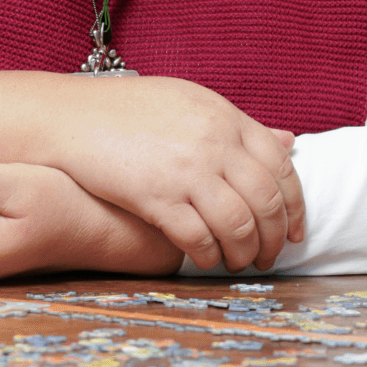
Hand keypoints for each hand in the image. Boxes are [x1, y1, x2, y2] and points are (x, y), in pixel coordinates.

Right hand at [0, 72, 305, 272]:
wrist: (72, 116)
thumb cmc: (130, 110)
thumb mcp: (191, 103)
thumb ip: (239, 126)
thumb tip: (291, 141)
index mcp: (225, 115)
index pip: (281, 165)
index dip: (295, 204)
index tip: (294, 230)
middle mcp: (214, 141)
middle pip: (266, 201)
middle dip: (275, 238)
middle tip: (270, 256)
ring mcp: (187, 169)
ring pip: (239, 225)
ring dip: (245, 253)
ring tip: (239, 264)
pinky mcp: (157, 196)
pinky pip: (199, 238)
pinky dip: (208, 255)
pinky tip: (204, 259)